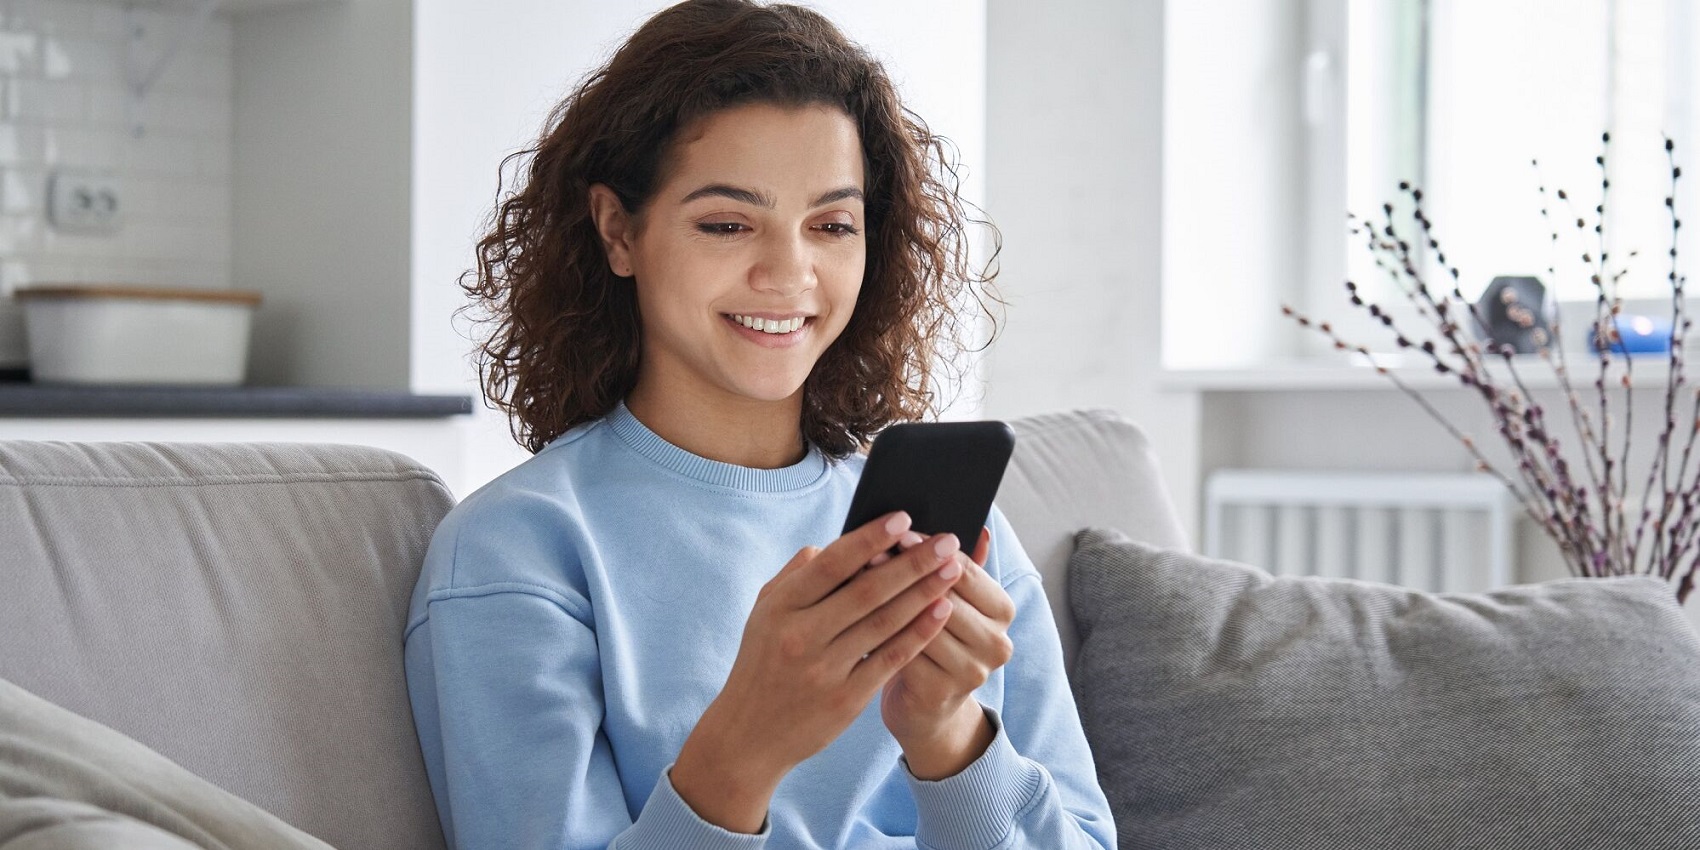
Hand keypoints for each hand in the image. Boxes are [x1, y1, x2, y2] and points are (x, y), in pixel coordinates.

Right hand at [671, 511, 966, 832]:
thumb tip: (838, 544)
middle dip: (911, 563)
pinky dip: (918, 633)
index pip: (831, 564)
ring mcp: (824, 670)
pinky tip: (941, 612)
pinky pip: (890, 659)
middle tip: (947, 540)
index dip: (869, 538)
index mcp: (780, 607)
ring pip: (884, 623)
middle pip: (866, 591)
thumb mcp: (764, 612)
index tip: (904, 518)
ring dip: (924, 594)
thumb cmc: (762, 662)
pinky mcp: (846, 699)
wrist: (749, 734)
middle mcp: (801, 636)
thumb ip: (798, 574)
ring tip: (952, 570)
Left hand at [879, 527, 1015, 779]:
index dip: (928, 550)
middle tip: (870, 550)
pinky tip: (853, 616)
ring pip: (922, 624)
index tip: (898, 530)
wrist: (926, 708)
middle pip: (944, 595)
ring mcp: (971, 671)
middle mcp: (996, 642)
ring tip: (856, 578)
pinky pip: (903, 653)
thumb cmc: (935, 641)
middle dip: (904, 571)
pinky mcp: (940, 693)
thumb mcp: (953, 602)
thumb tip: (978, 526)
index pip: (965, 569)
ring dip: (886, 600)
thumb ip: (964, 567)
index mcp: (1003, 610)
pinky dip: (877, 632)